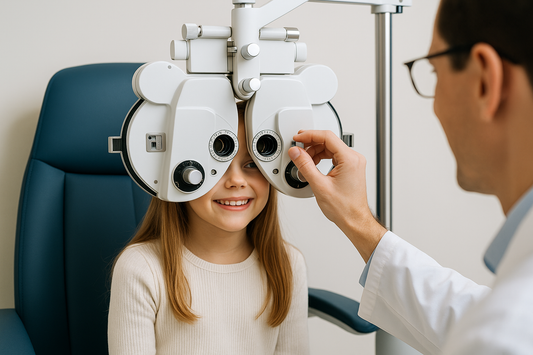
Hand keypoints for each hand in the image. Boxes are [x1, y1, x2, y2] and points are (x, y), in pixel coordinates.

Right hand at [288, 130, 385, 261]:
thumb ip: (305, 165)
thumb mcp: (319, 185)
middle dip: (311, 144)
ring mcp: (353, 163)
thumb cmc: (344, 208)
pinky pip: (334, 156)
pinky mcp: (350, 168)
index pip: (327, 137)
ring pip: (330, 148)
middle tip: (297, 150)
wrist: (354, 220)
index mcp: (349, 159)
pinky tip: (312, 166)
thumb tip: (296, 152)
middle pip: (328, 141)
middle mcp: (354, 158)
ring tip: (303, 162)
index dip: (309, 135)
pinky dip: (321, 158)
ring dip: (315, 152)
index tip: (298, 138)